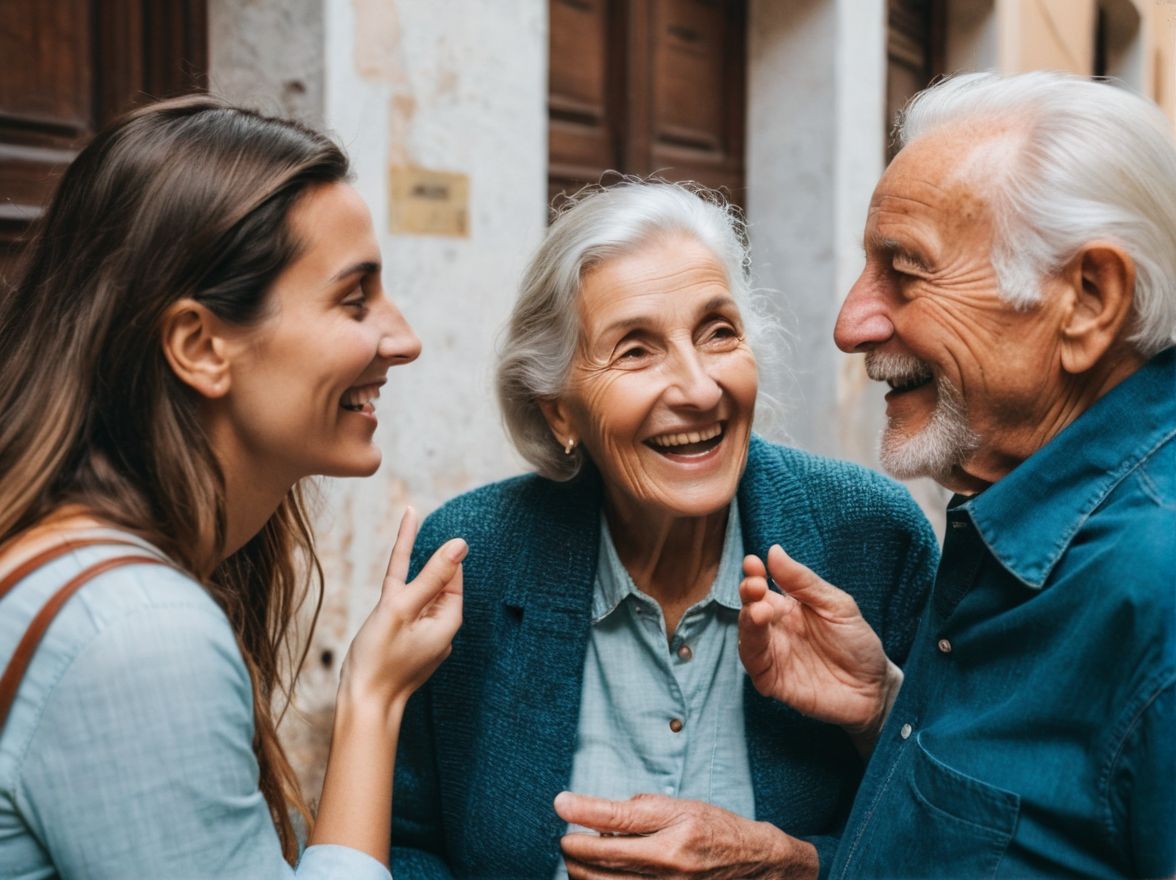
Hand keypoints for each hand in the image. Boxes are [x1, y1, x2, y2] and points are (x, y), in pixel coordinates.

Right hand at [338, 508, 465, 719]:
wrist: (363, 704)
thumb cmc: (380, 659)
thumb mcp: (403, 609)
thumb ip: (431, 576)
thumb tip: (460, 544)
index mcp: (447, 620)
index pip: (452, 576)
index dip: (444, 552)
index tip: (438, 522)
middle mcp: (438, 627)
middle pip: (437, 582)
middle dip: (430, 556)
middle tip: (418, 515)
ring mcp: (420, 633)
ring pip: (417, 591)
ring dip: (413, 566)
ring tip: (409, 525)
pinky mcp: (401, 637)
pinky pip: (403, 604)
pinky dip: (401, 584)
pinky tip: (397, 572)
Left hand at [554, 791, 817, 879]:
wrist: (755, 865)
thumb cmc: (716, 829)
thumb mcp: (683, 806)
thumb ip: (642, 808)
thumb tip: (600, 815)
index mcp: (675, 830)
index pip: (617, 819)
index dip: (582, 810)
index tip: (559, 803)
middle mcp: (670, 862)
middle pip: (603, 858)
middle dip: (573, 847)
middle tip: (565, 837)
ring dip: (581, 871)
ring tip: (577, 859)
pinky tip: (596, 875)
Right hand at [739, 546, 900, 748]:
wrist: (875, 688)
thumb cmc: (857, 643)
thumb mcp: (837, 605)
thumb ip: (804, 582)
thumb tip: (774, 551)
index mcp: (788, 607)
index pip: (763, 586)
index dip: (754, 574)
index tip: (753, 562)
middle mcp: (776, 630)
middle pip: (751, 608)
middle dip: (749, 595)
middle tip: (756, 586)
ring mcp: (774, 655)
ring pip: (748, 636)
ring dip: (748, 622)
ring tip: (760, 611)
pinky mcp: (774, 681)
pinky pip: (755, 666)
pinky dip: (751, 652)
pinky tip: (758, 641)